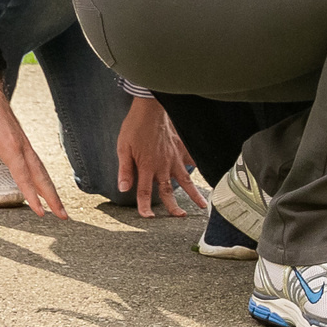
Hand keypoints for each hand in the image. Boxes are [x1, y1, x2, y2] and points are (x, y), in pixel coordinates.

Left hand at [0, 74, 65, 216]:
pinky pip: (37, 163)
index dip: (32, 197)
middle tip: (63, 215)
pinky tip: (43, 185)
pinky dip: (43, 177)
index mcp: (12, 148)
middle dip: (53, 197)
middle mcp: (23, 147)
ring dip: (50, 189)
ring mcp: (25, 144)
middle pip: (42, 177)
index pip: (25, 178)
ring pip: (42, 170)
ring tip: (58, 206)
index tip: (41, 212)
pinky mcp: (23, 142)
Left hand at [116, 97, 200, 217]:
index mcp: (147, 167)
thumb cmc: (134, 127)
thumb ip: (125, 170)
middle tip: (181, 217)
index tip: (148, 218)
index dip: (145, 207)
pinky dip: (197, 166)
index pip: (145, 192)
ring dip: (194, 193)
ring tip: (202, 205)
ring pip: (185, 180)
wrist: (150, 108)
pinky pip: (191, 159)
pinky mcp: (180, 147)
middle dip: (174, 206)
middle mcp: (163, 165)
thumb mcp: (123, 148)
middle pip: (169, 191)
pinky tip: (203, 172)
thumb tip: (123, 188)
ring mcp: (174, 157)